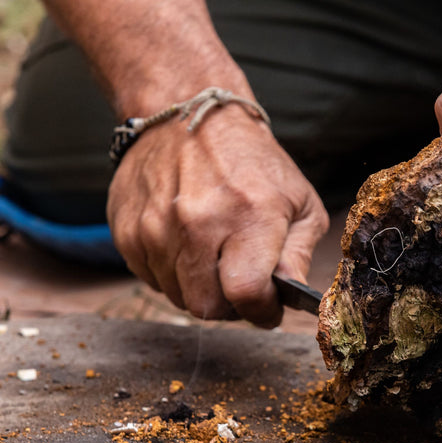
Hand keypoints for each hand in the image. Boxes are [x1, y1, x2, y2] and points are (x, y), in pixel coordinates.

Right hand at [107, 105, 328, 327]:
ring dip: (200, 289)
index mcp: (249, 216)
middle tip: (239, 286)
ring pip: (177, 297)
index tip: (267, 309)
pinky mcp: (127, 230)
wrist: (189, 116)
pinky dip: (172, 275)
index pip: (246, 294)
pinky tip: (186, 247)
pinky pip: (152, 280)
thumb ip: (299, 255)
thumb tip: (290, 296)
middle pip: (207, 306)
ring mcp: (155, 227)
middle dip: (230, 306)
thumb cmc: (253, 164)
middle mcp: (197, 223)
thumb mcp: (299, 203)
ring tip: (213, 258)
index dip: (261, 312)